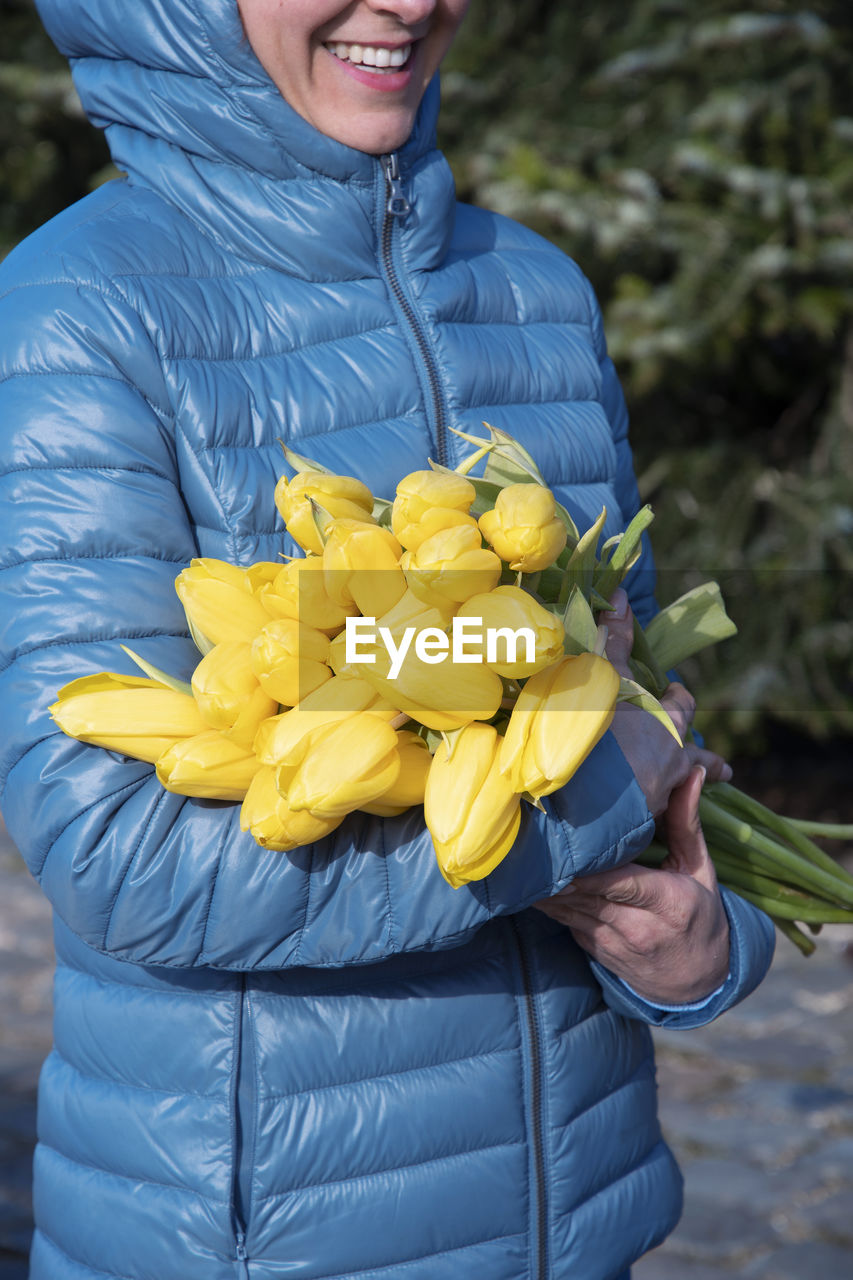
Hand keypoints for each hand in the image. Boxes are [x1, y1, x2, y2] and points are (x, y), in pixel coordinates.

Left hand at [535, 766, 729, 1004]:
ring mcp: (610, 942)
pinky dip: (546, 899)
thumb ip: (687, 823)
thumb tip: (691, 775)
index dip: (589, 872)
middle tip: (531, 836)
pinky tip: (528, 877)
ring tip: (521, 854)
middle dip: (558, 870)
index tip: (565, 851)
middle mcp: (637, 927)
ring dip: (544, 884)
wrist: (697, 981)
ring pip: (567, 908)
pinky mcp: (592, 948)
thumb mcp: (700, 870)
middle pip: (586, 895)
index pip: (622, 883)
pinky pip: (563, 920)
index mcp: (668, 903)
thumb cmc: (699, 914)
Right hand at [604, 588, 730, 815]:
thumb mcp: (605, 677)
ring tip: (671, 793)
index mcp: (667, 726)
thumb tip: (620, 594)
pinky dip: (644, 811)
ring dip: (676, 788)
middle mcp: (673, 764)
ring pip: (678, 792)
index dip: (678, 697)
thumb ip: (614, 639)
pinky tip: (629, 813)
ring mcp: (658, 800)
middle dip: (701, 759)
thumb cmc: (600, 730)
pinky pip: (649, 816)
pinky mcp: (637, 828)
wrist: (585, 797)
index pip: (683, 705)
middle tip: (709, 763)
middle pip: (696, 759)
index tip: (675, 692)